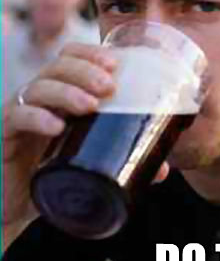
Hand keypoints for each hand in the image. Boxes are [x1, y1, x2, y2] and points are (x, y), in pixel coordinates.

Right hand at [2, 42, 116, 224]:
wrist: (17, 207)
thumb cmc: (57, 174)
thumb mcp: (92, 162)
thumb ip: (126, 161)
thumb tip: (163, 170)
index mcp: (61, 94)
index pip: (70, 57)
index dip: (90, 53)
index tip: (115, 63)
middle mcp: (39, 98)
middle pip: (57, 66)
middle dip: (84, 70)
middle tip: (108, 87)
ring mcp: (19, 114)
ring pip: (37, 87)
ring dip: (66, 91)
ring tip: (90, 106)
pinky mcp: (3, 136)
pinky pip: (15, 117)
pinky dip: (35, 117)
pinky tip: (56, 126)